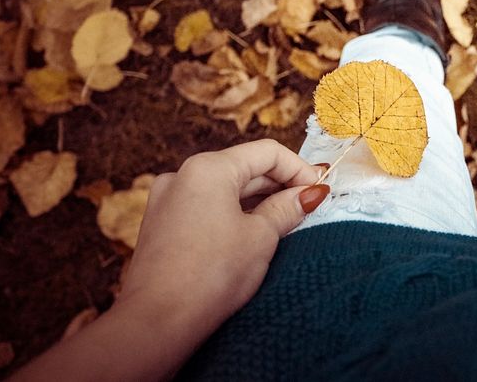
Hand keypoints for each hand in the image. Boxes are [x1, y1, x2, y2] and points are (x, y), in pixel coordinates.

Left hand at [120, 139, 328, 326]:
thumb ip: (288, 207)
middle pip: (244, 167)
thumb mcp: (261, 237)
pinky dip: (233, 212)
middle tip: (309, 206)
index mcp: (209, 168)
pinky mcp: (162, 223)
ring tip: (286, 221)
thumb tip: (309, 194)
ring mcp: (167, 199)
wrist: (157, 322)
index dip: (299, 169)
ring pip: (225, 187)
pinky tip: (252, 233)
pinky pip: (206, 205)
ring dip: (258, 199)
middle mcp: (183, 174)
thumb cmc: (212, 275)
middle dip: (280, 185)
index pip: (267, 153)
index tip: (320, 190)